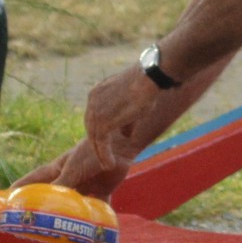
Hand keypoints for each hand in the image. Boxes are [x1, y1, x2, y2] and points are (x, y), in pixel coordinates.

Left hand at [18, 66, 160, 194]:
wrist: (150, 77)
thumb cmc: (146, 87)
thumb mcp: (132, 103)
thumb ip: (125, 119)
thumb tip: (126, 134)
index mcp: (96, 93)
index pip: (94, 116)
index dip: (99, 130)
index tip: (104, 142)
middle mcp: (92, 101)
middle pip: (91, 128)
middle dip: (97, 143)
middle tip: (103, 157)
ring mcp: (96, 111)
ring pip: (94, 138)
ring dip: (100, 153)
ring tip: (107, 165)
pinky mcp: (103, 121)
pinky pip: (101, 144)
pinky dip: (104, 156)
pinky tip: (109, 164)